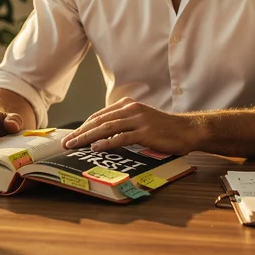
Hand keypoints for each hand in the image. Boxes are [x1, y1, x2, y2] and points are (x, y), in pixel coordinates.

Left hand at [61, 97, 200, 154]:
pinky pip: (121, 137)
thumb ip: (124, 124)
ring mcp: (138, 120)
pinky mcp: (145, 132)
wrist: (187, 130)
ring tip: (74, 145)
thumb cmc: (164, 129)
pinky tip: (95, 148)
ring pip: (106, 128)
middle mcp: (131, 109)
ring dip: (87, 137)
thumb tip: (102, 137)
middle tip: (66, 143)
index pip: (99, 115)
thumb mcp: (141, 121)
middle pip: (98, 120)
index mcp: (127, 105)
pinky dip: (106, 143)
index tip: (71, 136)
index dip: (83, 126)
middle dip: (80, 132)